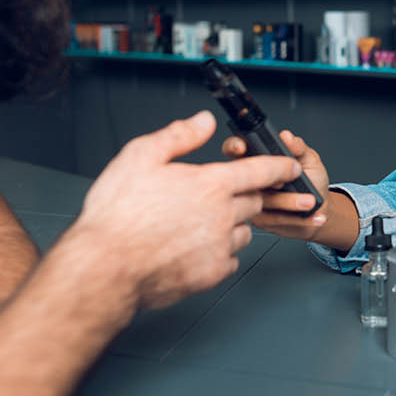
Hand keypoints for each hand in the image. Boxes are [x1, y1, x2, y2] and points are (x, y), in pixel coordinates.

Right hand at [73, 111, 301, 309]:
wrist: (104, 268)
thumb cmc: (116, 214)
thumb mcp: (140, 157)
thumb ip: (179, 136)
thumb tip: (204, 121)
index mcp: (211, 185)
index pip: (260, 170)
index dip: (280, 165)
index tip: (291, 166)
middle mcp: (222, 215)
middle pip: (254, 200)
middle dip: (247, 194)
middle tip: (222, 195)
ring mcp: (219, 247)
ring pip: (243, 231)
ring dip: (233, 224)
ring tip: (201, 222)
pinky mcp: (211, 274)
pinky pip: (230, 259)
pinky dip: (220, 251)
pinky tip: (195, 247)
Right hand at [222, 129, 330, 239]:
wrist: (321, 209)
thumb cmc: (313, 180)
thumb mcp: (309, 159)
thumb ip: (298, 147)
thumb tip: (286, 136)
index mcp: (258, 158)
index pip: (236, 149)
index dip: (234, 146)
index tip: (241, 148)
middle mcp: (251, 180)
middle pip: (242, 177)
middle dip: (266, 179)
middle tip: (283, 182)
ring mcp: (252, 201)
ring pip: (261, 200)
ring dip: (287, 200)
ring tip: (309, 201)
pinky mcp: (260, 220)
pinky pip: (271, 218)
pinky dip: (293, 215)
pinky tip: (308, 212)